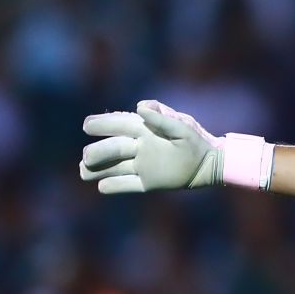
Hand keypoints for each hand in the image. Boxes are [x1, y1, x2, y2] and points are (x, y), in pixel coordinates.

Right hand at [80, 100, 223, 192]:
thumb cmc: (196, 140)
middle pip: (113, 148)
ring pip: (114, 167)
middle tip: (86, 156)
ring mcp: (142, 165)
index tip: (87, 125)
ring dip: (98, 169)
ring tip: (83, 171)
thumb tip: (139, 106)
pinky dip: (115, 186)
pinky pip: (128, 185)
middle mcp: (140, 147)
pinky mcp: (149, 182)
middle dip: (98, 152)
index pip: (119, 125)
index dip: (102, 124)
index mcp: (145, 130)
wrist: (210, 163)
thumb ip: (162, 117)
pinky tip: (102, 187)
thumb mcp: (182, 126)